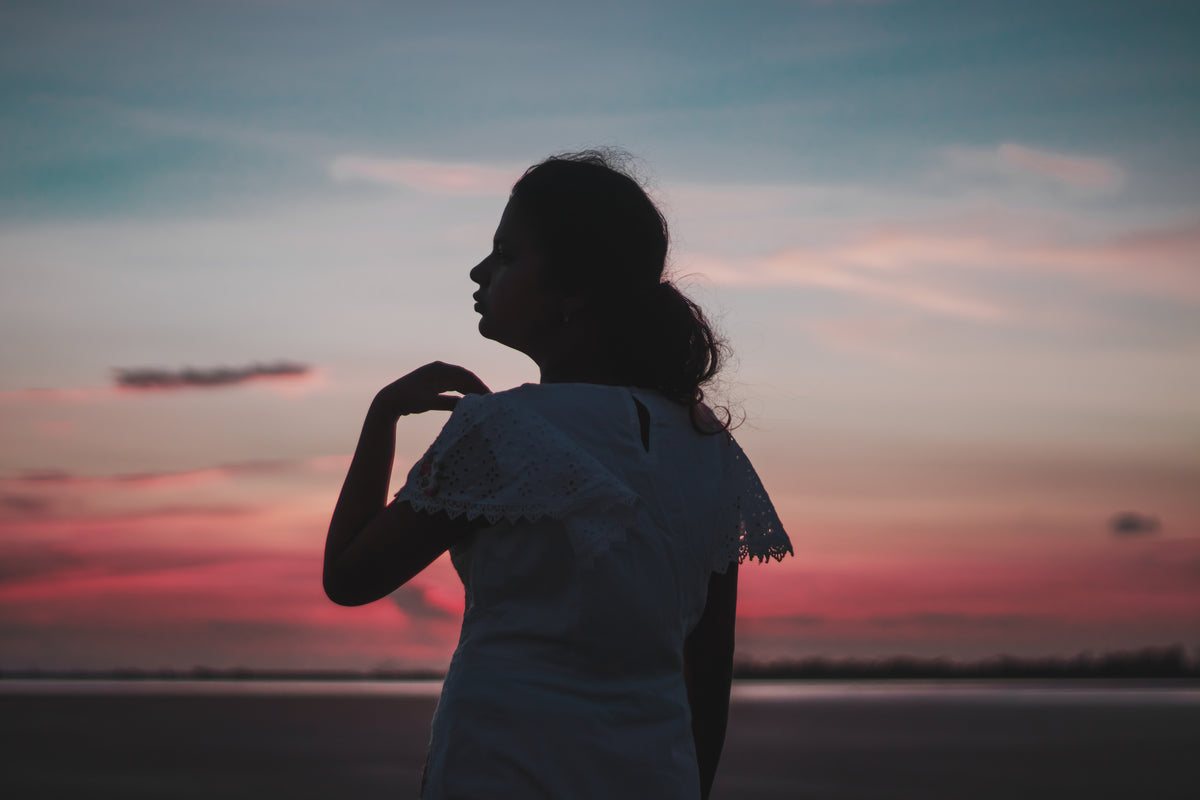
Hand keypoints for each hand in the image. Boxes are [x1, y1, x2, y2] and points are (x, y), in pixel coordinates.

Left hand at [371, 362, 490, 420]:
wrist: (389, 400)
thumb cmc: (408, 400)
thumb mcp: (430, 402)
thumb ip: (449, 402)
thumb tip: (469, 404)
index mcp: (439, 370)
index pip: (466, 376)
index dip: (479, 386)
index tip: (489, 397)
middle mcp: (439, 369)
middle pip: (464, 377)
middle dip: (477, 388)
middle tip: (489, 401)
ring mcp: (436, 375)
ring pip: (459, 382)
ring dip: (470, 390)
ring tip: (481, 402)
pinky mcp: (433, 382)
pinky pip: (452, 386)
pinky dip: (461, 392)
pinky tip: (468, 401)